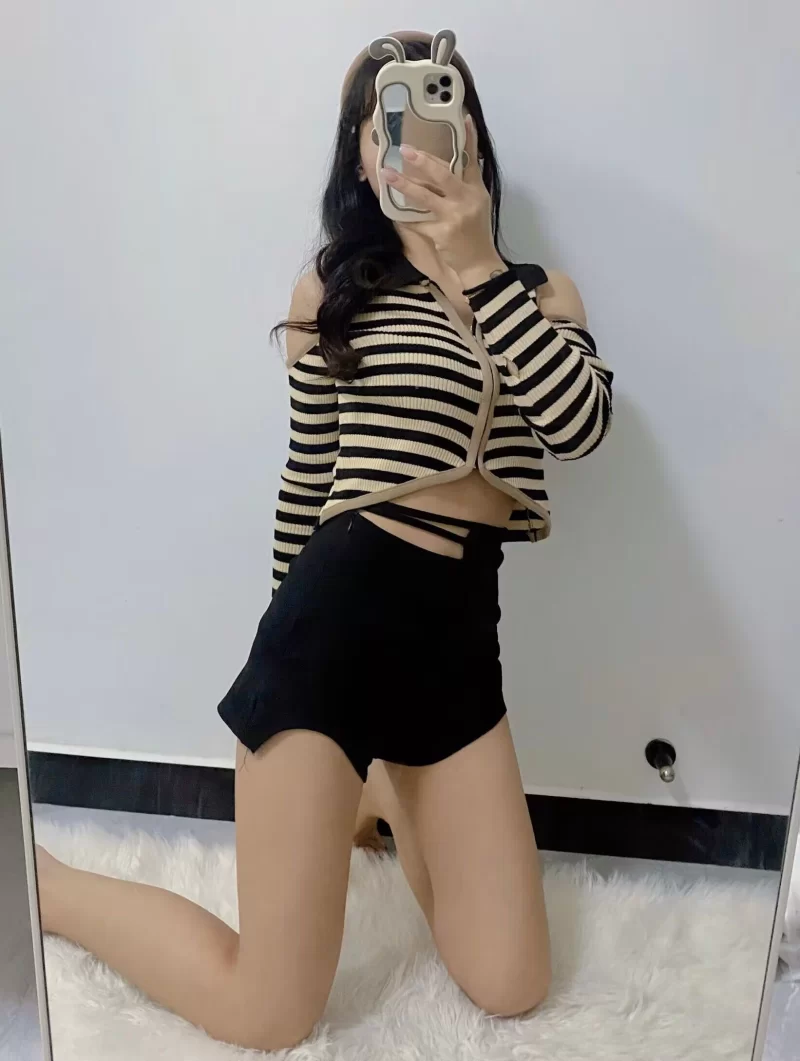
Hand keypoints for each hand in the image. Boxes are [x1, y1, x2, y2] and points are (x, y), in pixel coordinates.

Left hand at [382, 115, 506, 287]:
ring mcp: (455, 216)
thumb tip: (447, 164)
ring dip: (404, 184)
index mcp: (476, 190)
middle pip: (444, 174)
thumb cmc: (475, 233)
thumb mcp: (477, 205)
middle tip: (406, 149)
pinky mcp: (443, 232)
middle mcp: (467, 200)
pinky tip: (394, 211)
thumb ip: (465, 185)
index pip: (472, 160)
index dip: (469, 139)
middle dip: (423, 161)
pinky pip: (419, 221)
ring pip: (426, 196)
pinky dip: (406, 217)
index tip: (464, 117)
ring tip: (388, 174)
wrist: (479, 263)